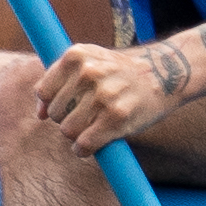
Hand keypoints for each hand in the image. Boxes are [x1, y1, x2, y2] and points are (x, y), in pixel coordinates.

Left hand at [16, 38, 174, 158]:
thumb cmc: (121, 71)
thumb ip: (60, 79)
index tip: (66, 106)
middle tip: (87, 115)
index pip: (44, 92)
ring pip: (68, 131)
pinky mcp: (117, 118)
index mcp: (77, 55)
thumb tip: (39, 113)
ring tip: (92, 128)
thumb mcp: (90, 60)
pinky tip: (92, 145)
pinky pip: (84, 144)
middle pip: (55, 114)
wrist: (166, 72)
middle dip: (67, 119)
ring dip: (77, 136)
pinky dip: (84, 150)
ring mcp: (103, 96)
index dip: (51, 105)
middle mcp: (88, 73)